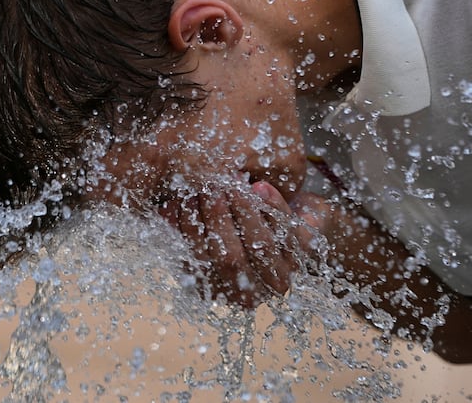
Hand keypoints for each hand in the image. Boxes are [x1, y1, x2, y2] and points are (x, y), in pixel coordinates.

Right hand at [158, 179, 326, 307]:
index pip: (198, 267)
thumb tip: (162, 211)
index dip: (184, 234)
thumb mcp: (213, 227)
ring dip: (242, 210)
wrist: (302, 221)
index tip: (173, 204)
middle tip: (202, 187)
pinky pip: (289, 227)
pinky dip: (273, 205)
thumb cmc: (246, 224)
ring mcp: (284, 271)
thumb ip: (192, 225)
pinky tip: (259, 186)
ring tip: (228, 180)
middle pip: (229, 260)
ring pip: (260, 245)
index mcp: (224, 290)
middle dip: (213, 219)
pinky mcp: (309, 249)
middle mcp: (255, 290)